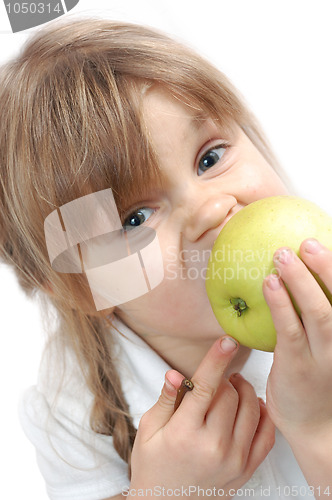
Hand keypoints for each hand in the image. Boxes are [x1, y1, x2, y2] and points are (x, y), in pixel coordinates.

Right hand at [129, 336, 274, 498]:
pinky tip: (252, 406)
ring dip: (244, 391)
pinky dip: (262, 414)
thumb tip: (174, 374)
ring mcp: (233, 460)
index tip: (227, 340)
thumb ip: (165, 400)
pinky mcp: (246, 470)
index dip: (217, 360)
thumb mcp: (148, 431)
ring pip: (251, 410)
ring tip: (233, 388)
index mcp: (184, 433)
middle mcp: (213, 446)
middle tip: (217, 379)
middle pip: (230, 395)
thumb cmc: (153, 465)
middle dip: (225, 379)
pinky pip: (266, 435)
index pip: (205, 387)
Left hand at [263, 239, 331, 490]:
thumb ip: (316, 321)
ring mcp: (323, 356)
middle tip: (308, 243)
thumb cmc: (316, 382)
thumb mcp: (324, 349)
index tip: (326, 244)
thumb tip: (293, 286)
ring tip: (284, 255)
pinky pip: (290, 330)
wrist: (316, 429)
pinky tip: (270, 284)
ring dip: (302, 281)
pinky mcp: (298, 366)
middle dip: (327, 268)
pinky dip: (281, 305)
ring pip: (318, 312)